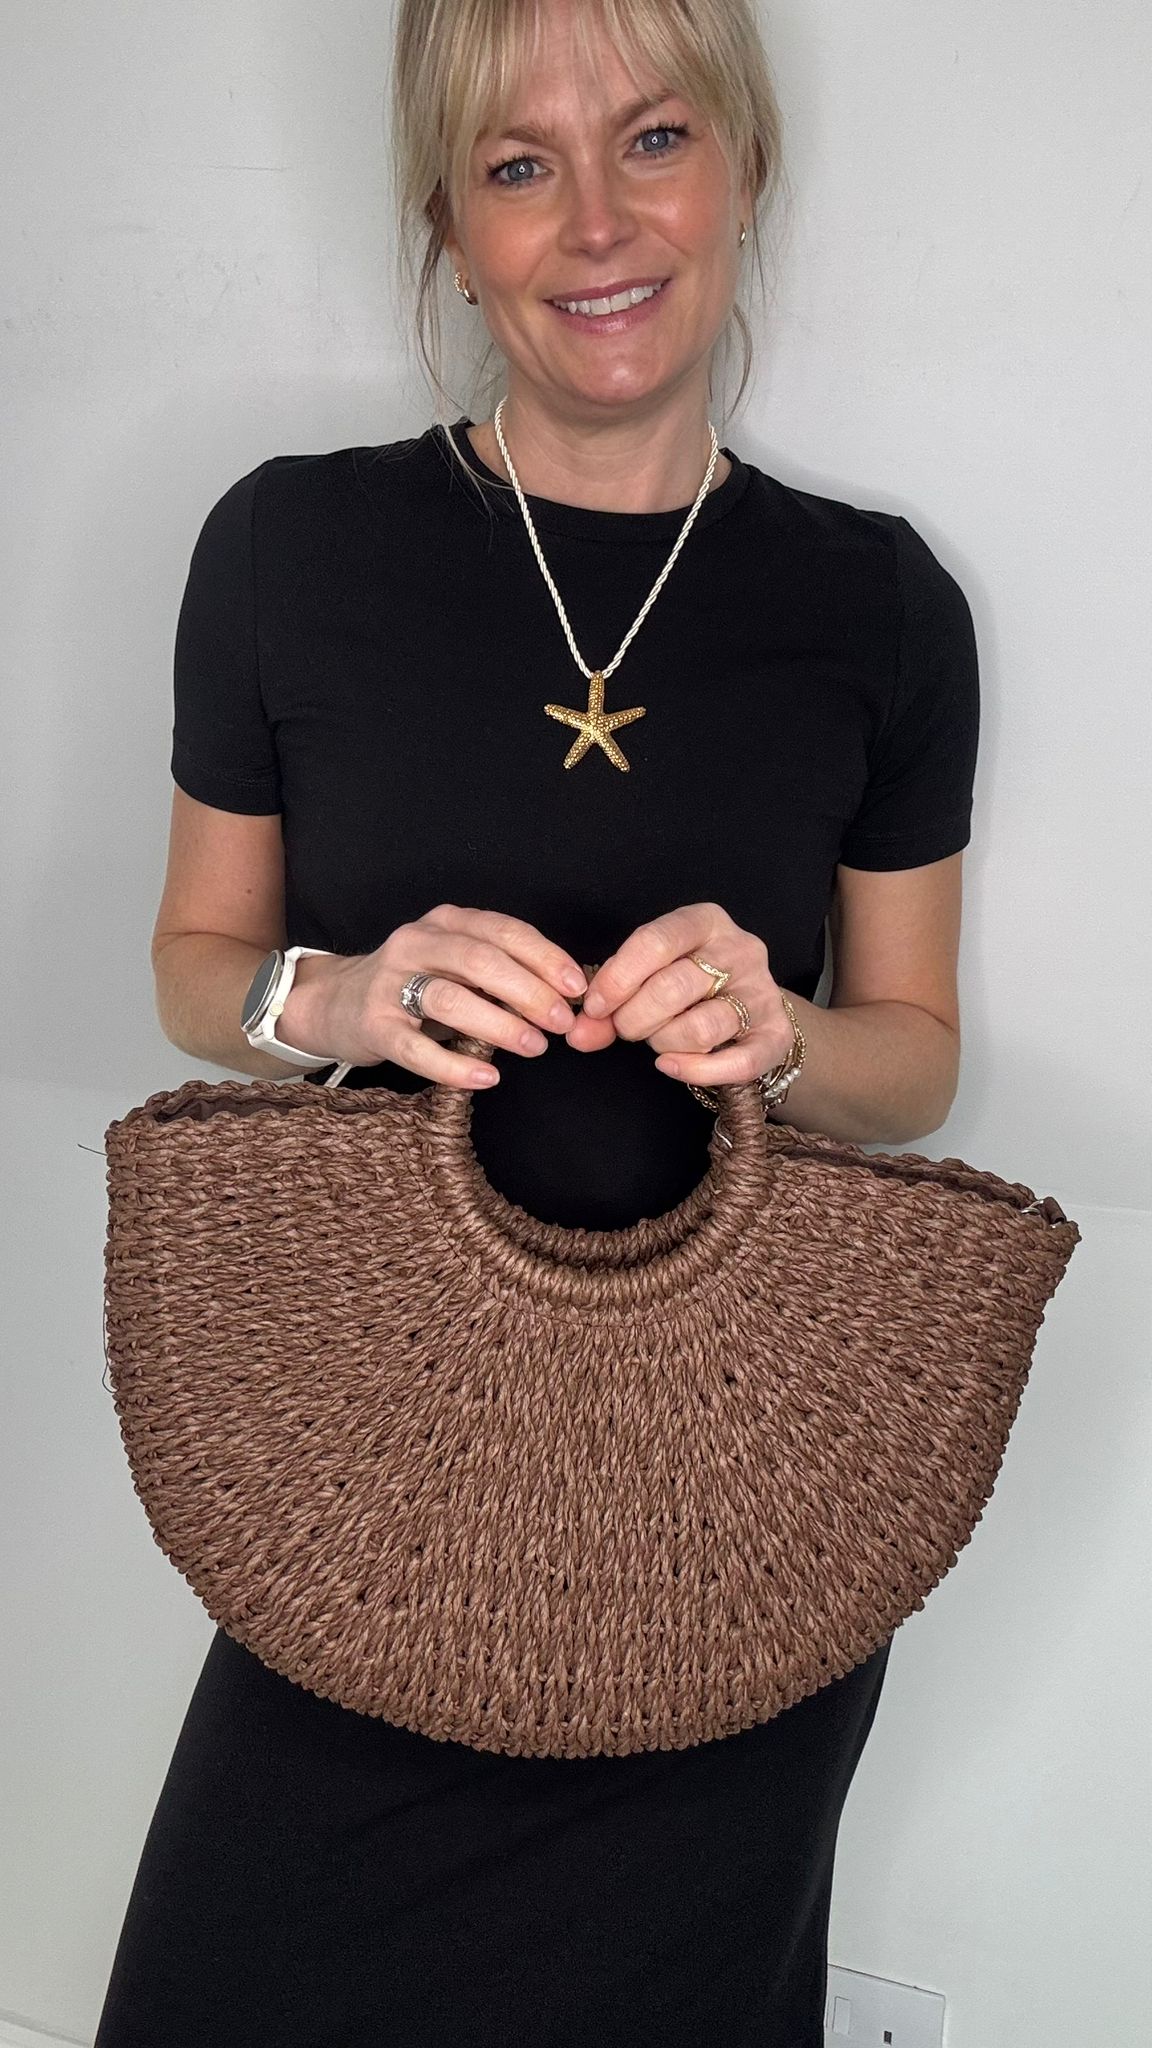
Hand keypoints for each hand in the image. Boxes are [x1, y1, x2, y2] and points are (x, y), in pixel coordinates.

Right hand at [278, 904, 587, 1089]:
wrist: (334, 1003)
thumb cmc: (413, 984)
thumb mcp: (454, 963)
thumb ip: (500, 971)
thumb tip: (566, 995)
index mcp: (445, 922)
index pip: (504, 931)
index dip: (545, 958)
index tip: (578, 988)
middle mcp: (416, 943)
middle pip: (479, 961)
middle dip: (529, 992)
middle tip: (562, 1023)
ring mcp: (390, 984)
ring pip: (449, 999)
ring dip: (499, 1024)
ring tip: (534, 1046)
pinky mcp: (373, 1026)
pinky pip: (416, 1048)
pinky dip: (454, 1066)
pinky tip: (486, 1079)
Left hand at [565, 902, 793, 1088]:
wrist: (747, 1011)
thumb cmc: (686, 987)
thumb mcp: (646, 978)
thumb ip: (609, 1003)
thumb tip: (578, 1033)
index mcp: (705, 921)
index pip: (655, 941)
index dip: (618, 978)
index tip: (594, 1006)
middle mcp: (740, 950)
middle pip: (674, 986)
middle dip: (635, 1017)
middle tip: (625, 1028)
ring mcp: (762, 992)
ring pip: (701, 1027)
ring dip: (663, 1042)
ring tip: (655, 1041)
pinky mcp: (776, 1034)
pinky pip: (736, 1062)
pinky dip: (695, 1071)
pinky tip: (671, 1066)